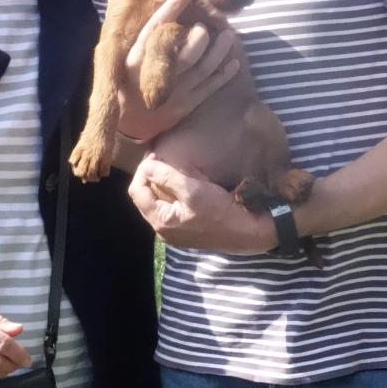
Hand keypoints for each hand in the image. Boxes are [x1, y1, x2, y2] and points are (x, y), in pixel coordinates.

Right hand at [118, 0, 240, 141]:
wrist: (127, 125)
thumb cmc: (124, 82)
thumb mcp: (116, 56)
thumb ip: (121, 25)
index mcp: (135, 60)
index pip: (154, 31)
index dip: (171, 11)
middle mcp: (156, 76)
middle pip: (184, 56)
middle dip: (199, 39)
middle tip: (205, 27)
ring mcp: (174, 92)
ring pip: (202, 69)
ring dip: (218, 52)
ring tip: (229, 36)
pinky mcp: (186, 105)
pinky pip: (209, 88)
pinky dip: (223, 75)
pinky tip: (234, 62)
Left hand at [128, 155, 273, 254]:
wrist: (249, 232)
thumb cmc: (221, 212)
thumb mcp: (193, 190)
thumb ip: (166, 177)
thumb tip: (146, 166)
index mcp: (161, 222)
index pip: (137, 191)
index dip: (143, 171)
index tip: (156, 155)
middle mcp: (163, 230)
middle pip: (146, 197)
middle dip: (152, 176)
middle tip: (164, 158)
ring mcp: (175, 231)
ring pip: (159, 201)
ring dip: (163, 183)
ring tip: (175, 168)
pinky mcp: (187, 228)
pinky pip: (172, 207)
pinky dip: (174, 193)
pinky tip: (186, 183)